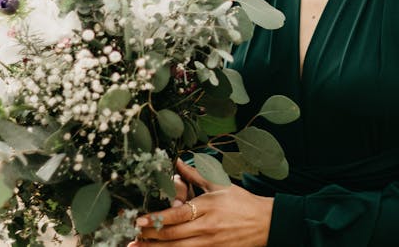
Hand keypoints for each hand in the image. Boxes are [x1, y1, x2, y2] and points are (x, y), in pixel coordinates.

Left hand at [129, 159, 272, 246]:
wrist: (265, 224)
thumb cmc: (241, 202)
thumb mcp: (220, 184)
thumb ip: (195, 175)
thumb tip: (177, 161)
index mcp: (207, 208)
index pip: (176, 215)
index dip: (155, 219)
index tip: (138, 220)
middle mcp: (206, 228)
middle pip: (172, 236)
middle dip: (150, 236)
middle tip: (133, 235)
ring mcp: (210, 244)